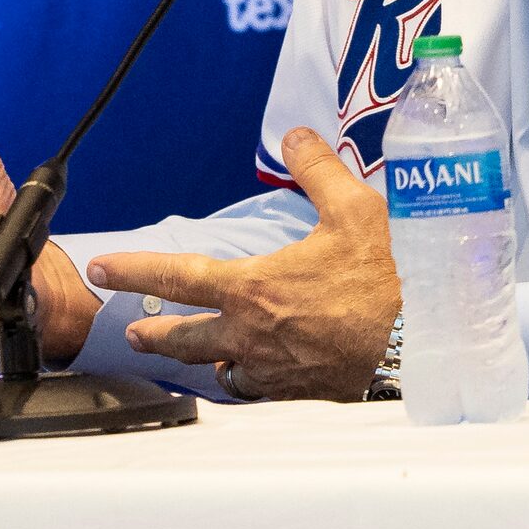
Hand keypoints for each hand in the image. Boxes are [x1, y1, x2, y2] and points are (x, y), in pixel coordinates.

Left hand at [88, 128, 400, 400]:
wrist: (426, 344)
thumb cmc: (391, 276)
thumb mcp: (355, 208)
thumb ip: (317, 168)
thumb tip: (296, 134)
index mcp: (252, 288)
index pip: (175, 277)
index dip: (133, 272)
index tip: (102, 270)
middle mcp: (251, 335)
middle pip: (184, 340)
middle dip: (155, 335)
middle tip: (135, 334)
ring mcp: (274, 371)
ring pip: (222, 370)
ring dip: (206, 361)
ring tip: (200, 357)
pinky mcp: (300, 394)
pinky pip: (260, 391)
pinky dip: (250, 381)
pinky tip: (254, 376)